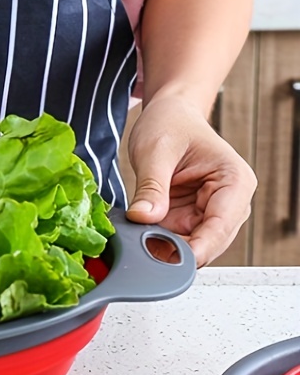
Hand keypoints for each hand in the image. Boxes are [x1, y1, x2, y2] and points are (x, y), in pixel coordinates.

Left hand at [125, 96, 256, 267]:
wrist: (168, 115)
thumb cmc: (170, 123)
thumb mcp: (155, 152)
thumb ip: (151, 187)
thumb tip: (142, 218)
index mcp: (234, 182)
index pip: (220, 227)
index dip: (196, 249)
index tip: (169, 259)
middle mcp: (229, 202)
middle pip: (208, 243)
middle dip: (177, 249)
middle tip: (142, 247)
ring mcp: (209, 213)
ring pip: (192, 246)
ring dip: (166, 246)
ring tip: (139, 235)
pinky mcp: (190, 218)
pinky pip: (176, 239)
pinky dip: (158, 240)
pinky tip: (141, 233)